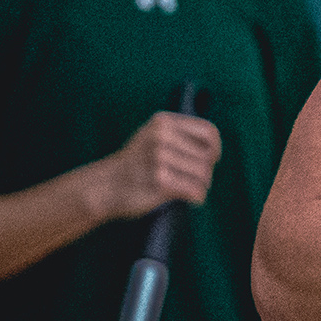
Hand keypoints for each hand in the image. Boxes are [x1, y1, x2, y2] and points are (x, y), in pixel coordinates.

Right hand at [99, 111, 221, 218]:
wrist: (105, 186)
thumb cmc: (135, 163)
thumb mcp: (152, 136)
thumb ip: (179, 134)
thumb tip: (213, 146)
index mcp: (163, 122)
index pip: (208, 131)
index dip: (216, 147)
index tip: (212, 158)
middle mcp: (161, 136)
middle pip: (207, 155)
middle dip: (206, 171)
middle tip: (197, 180)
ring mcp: (159, 158)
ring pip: (203, 174)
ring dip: (203, 185)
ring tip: (195, 189)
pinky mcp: (159, 180)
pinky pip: (194, 190)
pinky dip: (198, 196)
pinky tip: (193, 198)